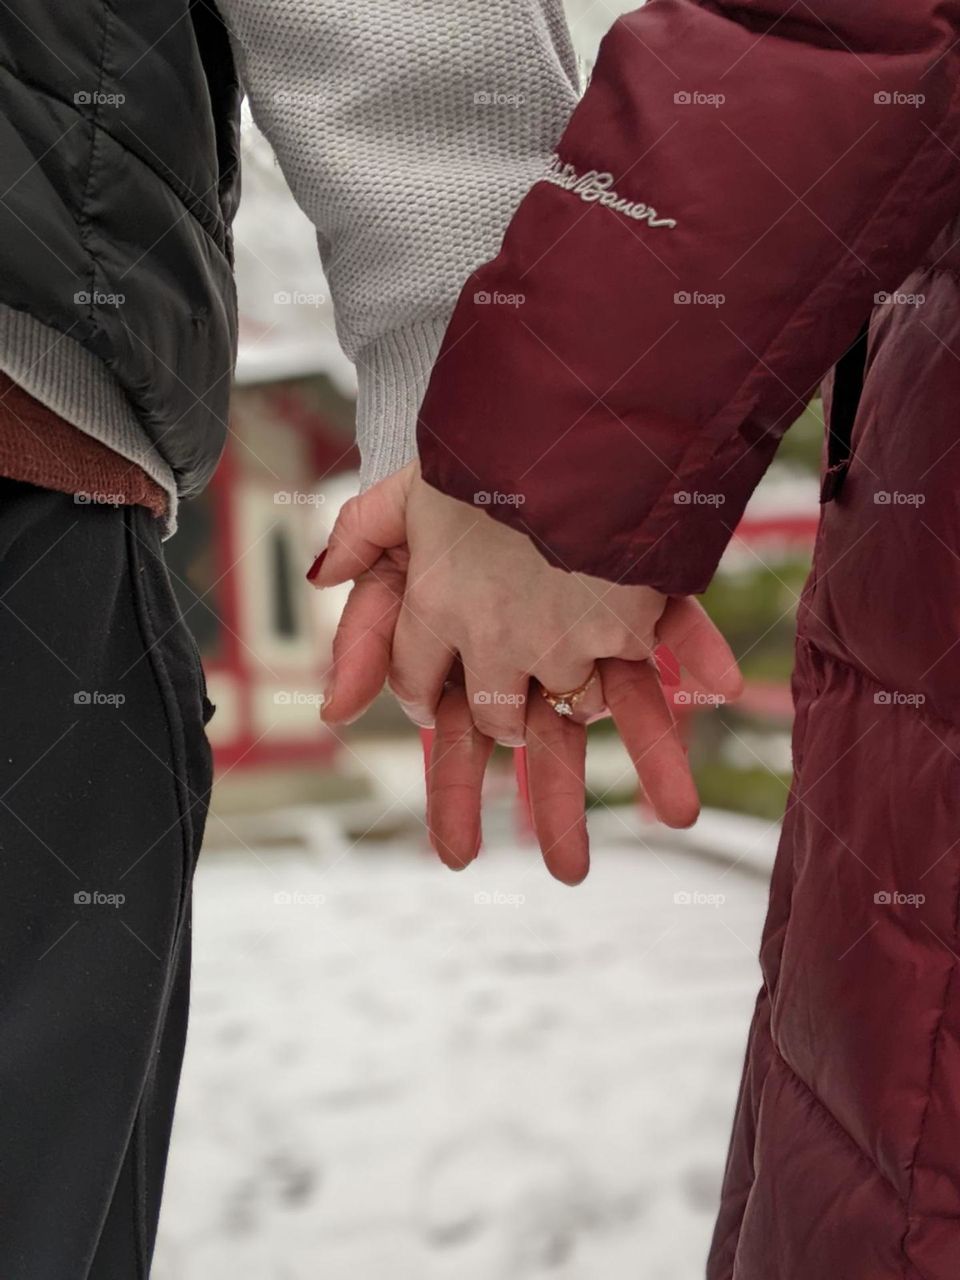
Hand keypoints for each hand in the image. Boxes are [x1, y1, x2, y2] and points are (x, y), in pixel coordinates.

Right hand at [311, 464, 741, 881]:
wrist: (522, 418)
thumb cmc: (458, 483)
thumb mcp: (390, 537)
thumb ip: (362, 618)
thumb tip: (335, 711)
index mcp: (476, 648)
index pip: (461, 734)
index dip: (455, 793)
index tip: (459, 852)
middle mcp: (537, 646)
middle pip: (542, 738)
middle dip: (554, 804)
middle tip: (570, 872)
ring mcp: (596, 619)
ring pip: (621, 701)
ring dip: (651, 756)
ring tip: (679, 814)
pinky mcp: (646, 586)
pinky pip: (679, 631)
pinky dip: (699, 657)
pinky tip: (719, 687)